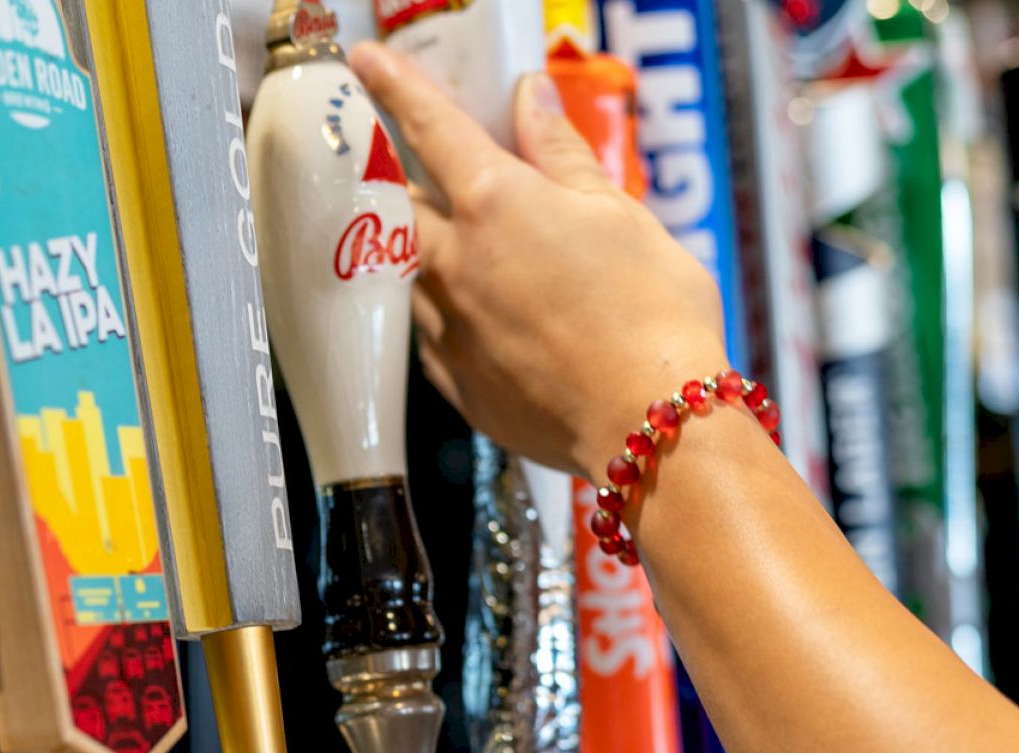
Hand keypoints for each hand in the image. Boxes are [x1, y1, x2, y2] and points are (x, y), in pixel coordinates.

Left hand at [348, 42, 725, 481]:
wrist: (648, 424)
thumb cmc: (652, 315)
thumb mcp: (619, 214)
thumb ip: (563, 156)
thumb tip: (532, 99)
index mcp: (497, 205)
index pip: (431, 127)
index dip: (395, 86)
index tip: (366, 61)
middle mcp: (458, 265)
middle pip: (401, 206)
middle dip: (400, 179)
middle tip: (410, 168)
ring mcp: (452, 331)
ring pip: (411, 275)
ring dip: (421, 251)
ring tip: (456, 248)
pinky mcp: (459, 387)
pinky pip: (431, 337)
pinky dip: (442, 313)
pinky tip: (476, 315)